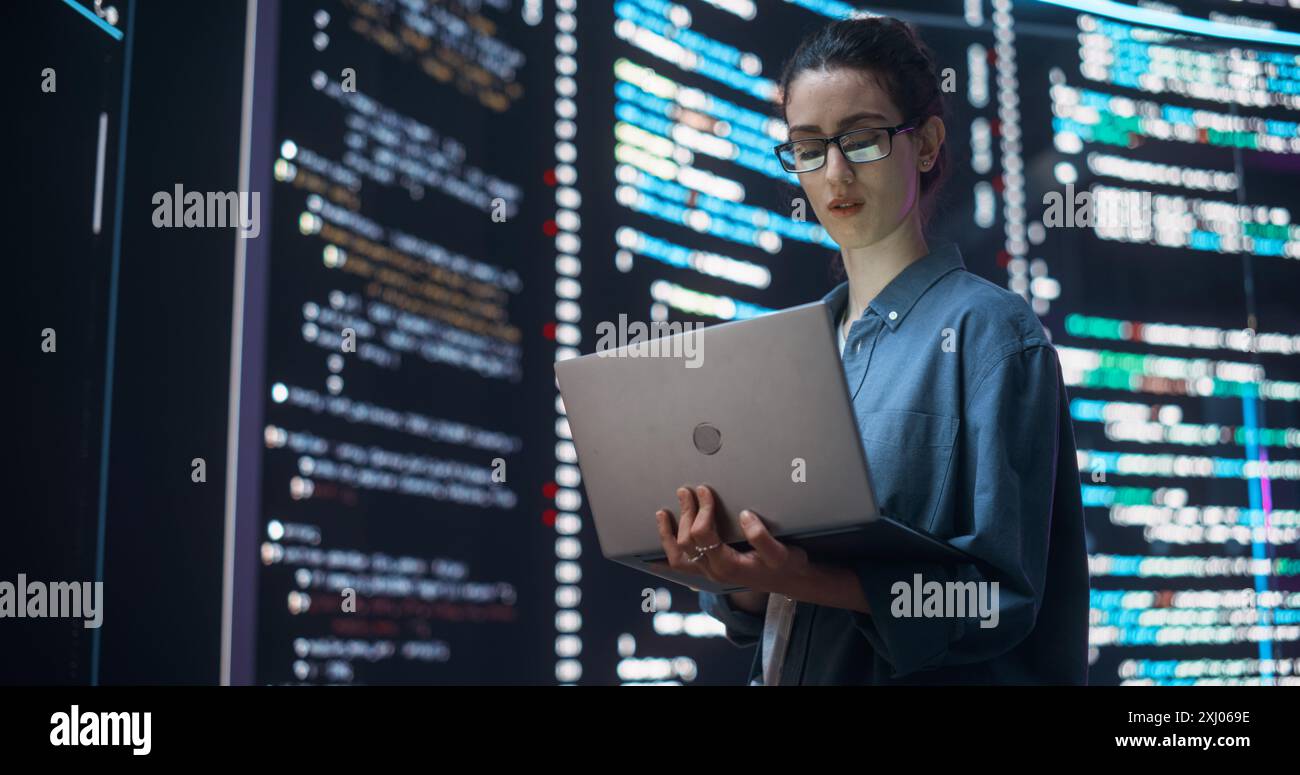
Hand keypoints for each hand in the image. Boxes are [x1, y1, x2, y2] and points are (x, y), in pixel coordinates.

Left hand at [651, 484, 817, 599]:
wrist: (790, 581)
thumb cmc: (786, 565)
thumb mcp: (782, 553)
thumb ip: (762, 536)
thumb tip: (744, 516)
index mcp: (728, 565)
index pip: (704, 534)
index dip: (701, 510)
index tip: (704, 490)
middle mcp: (713, 571)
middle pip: (688, 540)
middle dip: (686, 513)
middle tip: (686, 491)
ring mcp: (709, 573)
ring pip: (678, 555)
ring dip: (668, 533)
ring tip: (662, 513)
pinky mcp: (710, 570)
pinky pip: (681, 566)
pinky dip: (666, 555)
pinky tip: (652, 553)